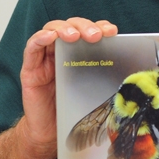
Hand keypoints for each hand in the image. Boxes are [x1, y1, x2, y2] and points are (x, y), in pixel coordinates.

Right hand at [19, 18, 117, 152]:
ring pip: (52, 30)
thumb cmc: (72, 107)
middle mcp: (61, 50)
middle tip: (95, 35)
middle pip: (71, 26)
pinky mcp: (30, 68)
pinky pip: (32, 48)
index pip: (88, 31)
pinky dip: (40, 38)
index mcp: (78, 52)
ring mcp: (45, 58)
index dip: (100, 26)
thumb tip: (128, 62)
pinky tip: (50, 36)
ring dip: (64, 29)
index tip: (112, 31)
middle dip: (84, 27)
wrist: (50, 131)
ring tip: (74, 35)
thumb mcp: (92, 86)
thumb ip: (102, 71)